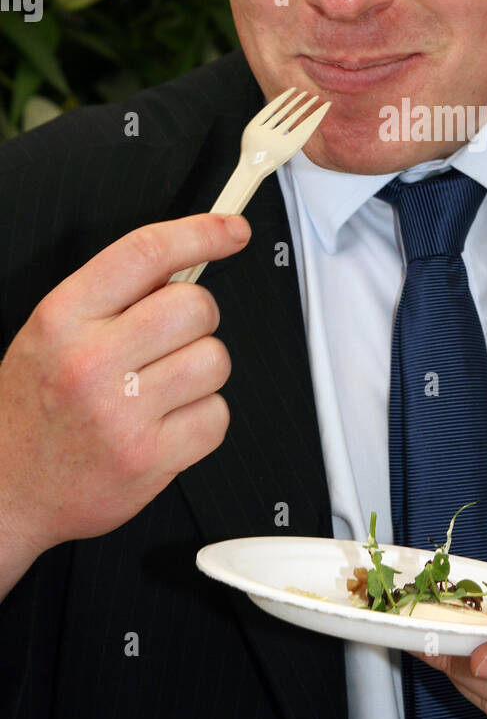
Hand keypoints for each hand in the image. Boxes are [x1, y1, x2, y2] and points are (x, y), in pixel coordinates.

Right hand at [0, 213, 250, 579]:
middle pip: (195, 306)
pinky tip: (166, 423)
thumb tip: (189, 261)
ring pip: (215, 360)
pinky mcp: (149, 458)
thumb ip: (114, 294)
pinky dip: (203, 419)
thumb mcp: (53, 331)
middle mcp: (90, 361)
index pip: (146, 253)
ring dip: (201, 370)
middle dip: (197, 318)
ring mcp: (121, 413)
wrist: (6, 488)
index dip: (201, 233)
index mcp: (64, 317)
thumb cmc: (34, 406)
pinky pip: (217, 416)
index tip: (232, 230)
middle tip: (172, 339)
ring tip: (162, 387)